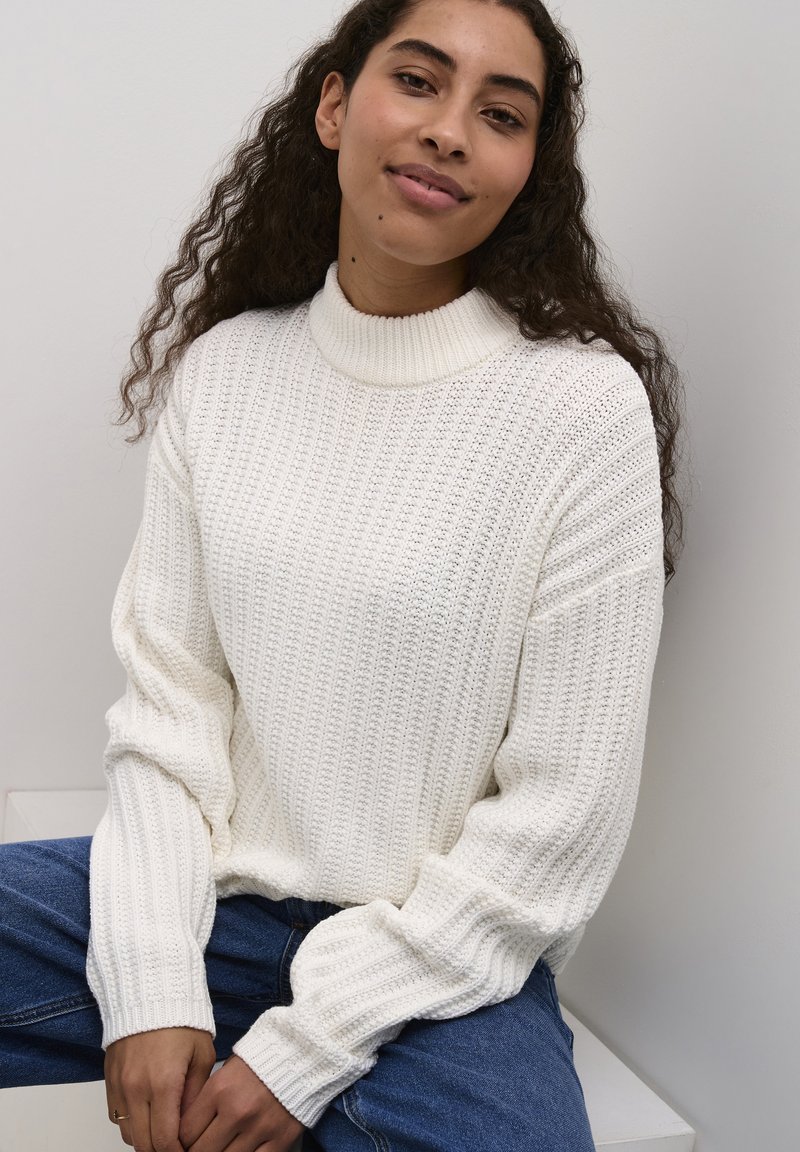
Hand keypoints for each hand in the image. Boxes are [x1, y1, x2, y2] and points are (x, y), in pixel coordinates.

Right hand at [105, 1026, 215, 1150]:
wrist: (149, 994)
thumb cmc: (180, 1021)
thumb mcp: (202, 1055)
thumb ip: (196, 1094)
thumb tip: (190, 1124)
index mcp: (163, 1083)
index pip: (164, 1140)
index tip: (187, 1151)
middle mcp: (136, 1089)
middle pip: (144, 1144)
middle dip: (161, 1150)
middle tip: (176, 1145)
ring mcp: (120, 1086)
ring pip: (128, 1134)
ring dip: (145, 1138)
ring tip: (164, 1129)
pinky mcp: (109, 1081)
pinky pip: (116, 1117)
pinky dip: (131, 1123)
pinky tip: (148, 1114)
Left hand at [179, 1054, 304, 1151]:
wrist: (301, 1053)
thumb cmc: (260, 1062)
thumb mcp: (226, 1072)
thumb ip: (206, 1101)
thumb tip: (187, 1133)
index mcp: (219, 1090)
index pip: (185, 1133)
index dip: (181, 1143)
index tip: (185, 1143)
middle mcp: (237, 1111)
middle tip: (202, 1147)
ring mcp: (259, 1127)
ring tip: (222, 1147)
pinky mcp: (280, 1139)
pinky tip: (241, 1151)